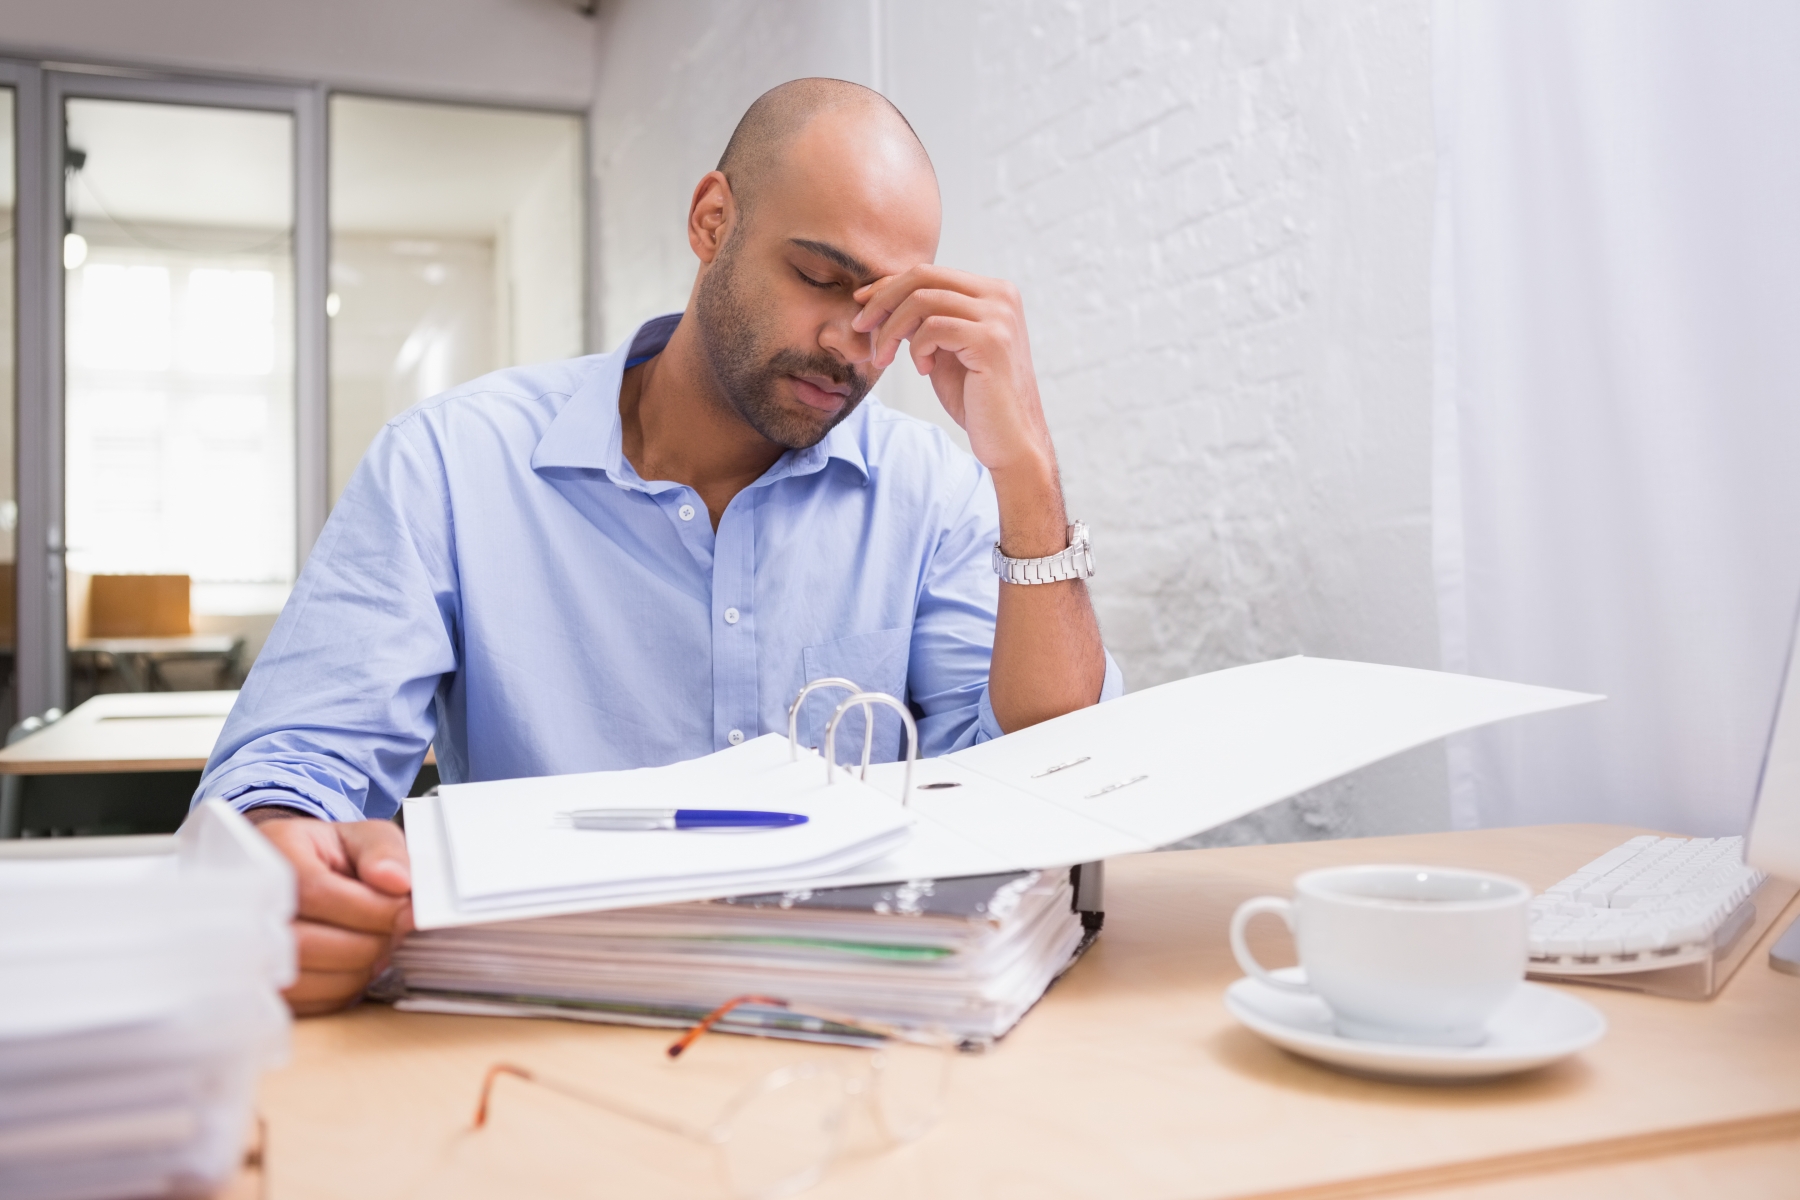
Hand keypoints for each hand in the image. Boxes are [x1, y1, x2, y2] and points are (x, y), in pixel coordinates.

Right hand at [249, 811, 413, 1015]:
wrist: (295, 874)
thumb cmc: (328, 857)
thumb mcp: (361, 836)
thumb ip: (383, 851)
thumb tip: (398, 882)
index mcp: (274, 854)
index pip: (316, 893)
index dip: (370, 909)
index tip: (407, 912)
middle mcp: (243, 904)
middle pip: (307, 944)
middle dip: (368, 942)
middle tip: (394, 931)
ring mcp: (243, 949)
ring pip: (305, 981)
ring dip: (357, 970)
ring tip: (373, 945)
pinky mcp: (258, 984)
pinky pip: (305, 1003)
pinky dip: (341, 990)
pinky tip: (351, 964)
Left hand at [852, 267, 1055, 483]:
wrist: (1010, 439)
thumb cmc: (977, 398)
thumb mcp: (944, 349)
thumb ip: (924, 320)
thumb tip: (881, 295)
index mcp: (993, 292)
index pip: (929, 273)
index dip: (889, 285)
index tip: (861, 305)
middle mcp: (1000, 296)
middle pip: (924, 277)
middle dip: (883, 300)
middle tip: (861, 327)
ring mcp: (999, 316)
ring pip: (922, 300)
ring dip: (892, 330)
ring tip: (885, 358)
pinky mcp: (991, 340)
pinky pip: (933, 327)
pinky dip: (917, 348)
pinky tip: (924, 370)